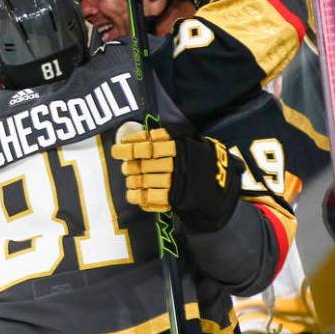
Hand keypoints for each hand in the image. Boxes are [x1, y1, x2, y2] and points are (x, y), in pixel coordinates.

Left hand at [111, 124, 242, 232]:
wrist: (217, 182)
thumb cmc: (195, 158)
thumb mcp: (185, 139)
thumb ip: (163, 136)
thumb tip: (134, 137)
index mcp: (178, 145)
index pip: (149, 144)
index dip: (130, 146)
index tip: (117, 148)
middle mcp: (176, 162)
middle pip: (144, 163)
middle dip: (131, 165)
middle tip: (126, 167)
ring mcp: (175, 180)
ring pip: (144, 180)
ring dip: (132, 181)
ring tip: (130, 180)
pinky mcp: (175, 197)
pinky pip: (150, 197)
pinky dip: (137, 196)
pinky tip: (132, 194)